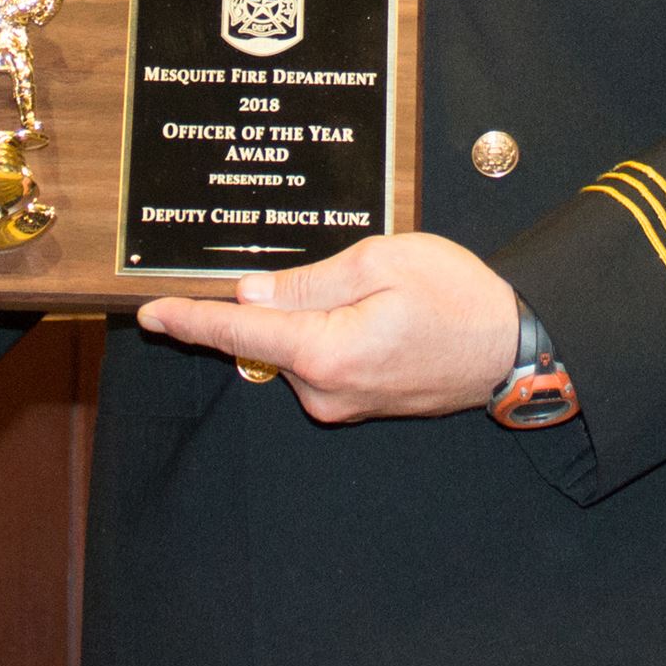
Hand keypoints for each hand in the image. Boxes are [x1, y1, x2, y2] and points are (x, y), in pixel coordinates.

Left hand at [136, 232, 519, 423]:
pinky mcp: (357, 402)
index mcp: (325, 352)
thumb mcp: (381, 262)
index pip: (239, 332)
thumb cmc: (458, 298)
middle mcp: (325, 390)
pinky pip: (323, 360)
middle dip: (283, 297)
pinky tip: (380, 313)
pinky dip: (332, 332)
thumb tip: (253, 292)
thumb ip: (308, 281)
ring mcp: (341, 402)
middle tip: (347, 271)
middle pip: (270, 335)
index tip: (151, 312)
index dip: (191, 319)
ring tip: (382, 291)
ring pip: (298, 346)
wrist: (514, 346)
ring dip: (316, 313)